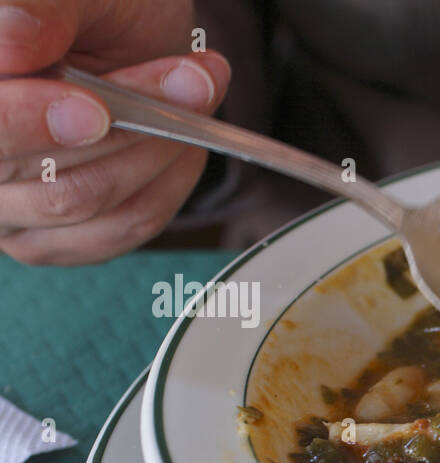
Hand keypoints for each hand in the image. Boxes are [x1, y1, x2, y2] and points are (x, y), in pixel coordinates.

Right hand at [0, 0, 229, 264]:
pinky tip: (182, 144)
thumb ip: (41, 10)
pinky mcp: (54, 236)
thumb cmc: (98, 14)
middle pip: (41, 178)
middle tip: (191, 81)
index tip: (96, 110)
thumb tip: (9, 40)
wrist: (130, 37)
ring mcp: (8, 204)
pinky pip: (118, 228)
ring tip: (195, 94)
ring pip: (81, 204)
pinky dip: (164, 185)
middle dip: (127, 130)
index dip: (28, 122)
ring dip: (154, 152)